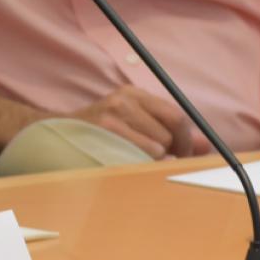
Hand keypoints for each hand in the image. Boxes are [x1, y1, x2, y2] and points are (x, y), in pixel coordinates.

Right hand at [71, 85, 194, 159]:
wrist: (56, 135)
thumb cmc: (100, 134)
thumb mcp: (133, 123)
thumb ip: (169, 131)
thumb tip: (203, 144)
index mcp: (133, 93)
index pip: (175, 115)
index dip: (184, 140)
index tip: (181, 154)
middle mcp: (123, 100)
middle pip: (168, 133)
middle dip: (170, 153)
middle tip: (158, 162)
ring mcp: (111, 116)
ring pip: (156, 148)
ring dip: (151, 162)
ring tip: (134, 161)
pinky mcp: (102, 134)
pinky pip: (138, 157)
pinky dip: (139, 166)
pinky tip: (126, 165)